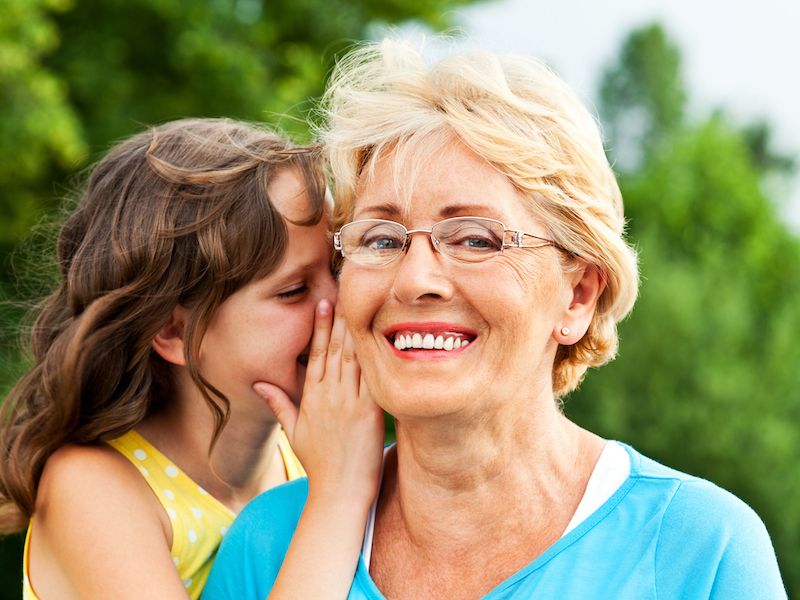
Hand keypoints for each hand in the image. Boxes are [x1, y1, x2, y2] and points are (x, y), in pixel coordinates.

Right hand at [253, 299, 383, 505]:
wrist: (340, 492)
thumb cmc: (319, 464)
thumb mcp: (293, 432)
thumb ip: (279, 404)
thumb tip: (259, 383)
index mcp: (312, 397)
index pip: (315, 353)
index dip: (320, 325)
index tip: (324, 301)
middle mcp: (330, 395)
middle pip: (336, 348)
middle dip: (342, 317)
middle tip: (348, 288)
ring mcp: (351, 403)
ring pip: (355, 358)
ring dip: (360, 329)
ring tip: (365, 302)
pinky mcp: (371, 412)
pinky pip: (374, 378)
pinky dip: (377, 357)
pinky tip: (382, 337)